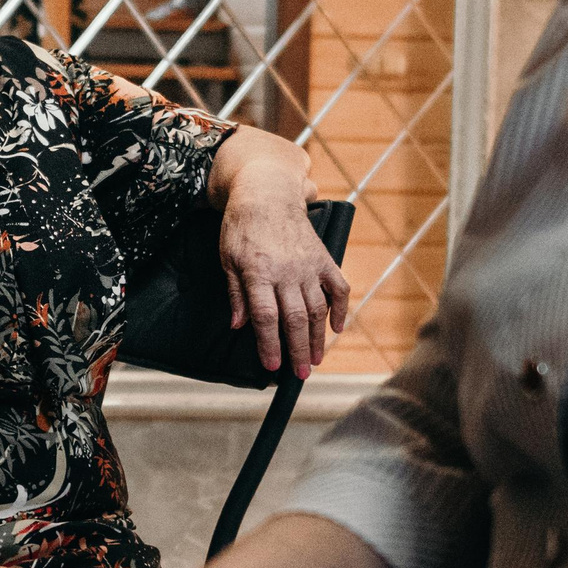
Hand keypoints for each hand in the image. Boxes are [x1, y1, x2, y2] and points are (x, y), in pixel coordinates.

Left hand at [218, 170, 349, 378]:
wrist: (267, 192)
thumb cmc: (241, 227)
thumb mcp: (228, 259)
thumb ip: (236, 294)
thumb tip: (239, 326)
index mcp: (259, 272)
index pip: (266, 317)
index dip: (269, 344)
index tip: (272, 366)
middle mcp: (287, 271)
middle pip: (294, 319)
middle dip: (297, 350)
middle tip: (299, 374)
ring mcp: (309, 265)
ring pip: (317, 309)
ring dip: (317, 338)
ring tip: (315, 360)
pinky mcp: (323, 259)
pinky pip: (339, 288)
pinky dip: (340, 310)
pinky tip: (337, 329)